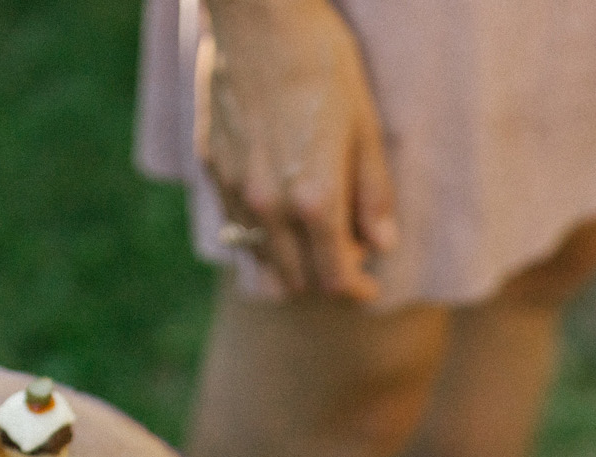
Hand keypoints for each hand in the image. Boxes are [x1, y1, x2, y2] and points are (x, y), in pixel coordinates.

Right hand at [203, 0, 397, 300]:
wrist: (257, 16)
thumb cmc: (321, 62)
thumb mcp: (365, 126)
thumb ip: (373, 193)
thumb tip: (382, 245)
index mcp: (314, 200)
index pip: (334, 278)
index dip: (357, 290)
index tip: (370, 286)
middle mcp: (270, 206)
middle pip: (296, 280)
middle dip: (325, 281)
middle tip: (348, 262)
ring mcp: (236, 189)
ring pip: (260, 258)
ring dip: (289, 264)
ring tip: (314, 241)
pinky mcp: (213, 167)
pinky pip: (237, 224)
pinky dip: (260, 235)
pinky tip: (280, 211)